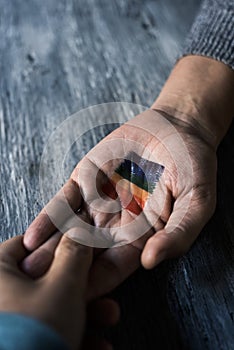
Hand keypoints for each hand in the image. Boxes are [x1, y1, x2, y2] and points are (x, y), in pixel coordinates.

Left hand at [0, 235, 118, 349]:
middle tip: (102, 287)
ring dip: (83, 314)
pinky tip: (96, 346)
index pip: (28, 244)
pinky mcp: (19, 340)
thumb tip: (79, 233)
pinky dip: (71, 336)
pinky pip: (45, 331)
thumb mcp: (64, 286)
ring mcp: (8, 319)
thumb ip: (74, 254)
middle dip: (81, 287)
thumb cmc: (34, 334)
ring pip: (49, 308)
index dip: (59, 244)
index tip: (81, 248)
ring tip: (108, 320)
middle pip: (45, 279)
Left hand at [22, 107, 216, 298]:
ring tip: (29, 267)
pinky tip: (32, 236)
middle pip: (85, 254)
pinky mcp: (86, 179)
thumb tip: (150, 261)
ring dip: (49, 250)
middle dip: (62, 271)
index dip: (96, 283)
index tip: (75, 299)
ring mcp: (98, 201)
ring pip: (69, 231)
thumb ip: (179, 233)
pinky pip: (64, 202)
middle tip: (41, 288)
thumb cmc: (193, 166)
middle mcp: (116, 223)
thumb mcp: (197, 201)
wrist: (177, 128)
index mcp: (142, 235)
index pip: (115, 267)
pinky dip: (48, 219)